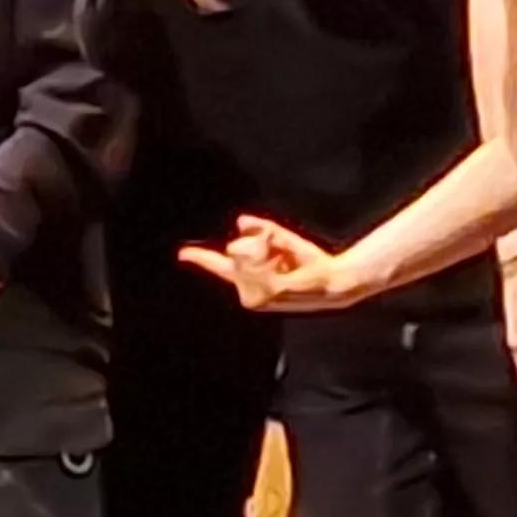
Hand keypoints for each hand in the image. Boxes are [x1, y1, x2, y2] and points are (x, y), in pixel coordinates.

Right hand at [177, 214, 372, 313]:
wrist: (334, 279)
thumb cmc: (309, 263)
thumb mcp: (282, 240)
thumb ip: (260, 229)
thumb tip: (239, 222)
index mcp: (249, 281)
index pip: (219, 266)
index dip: (200, 258)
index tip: (182, 253)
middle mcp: (248, 292)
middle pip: (233, 249)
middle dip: (255, 242)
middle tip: (282, 254)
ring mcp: (256, 295)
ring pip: (242, 251)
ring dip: (265, 246)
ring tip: (286, 260)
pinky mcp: (266, 291)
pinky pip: (255, 257)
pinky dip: (267, 250)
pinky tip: (283, 261)